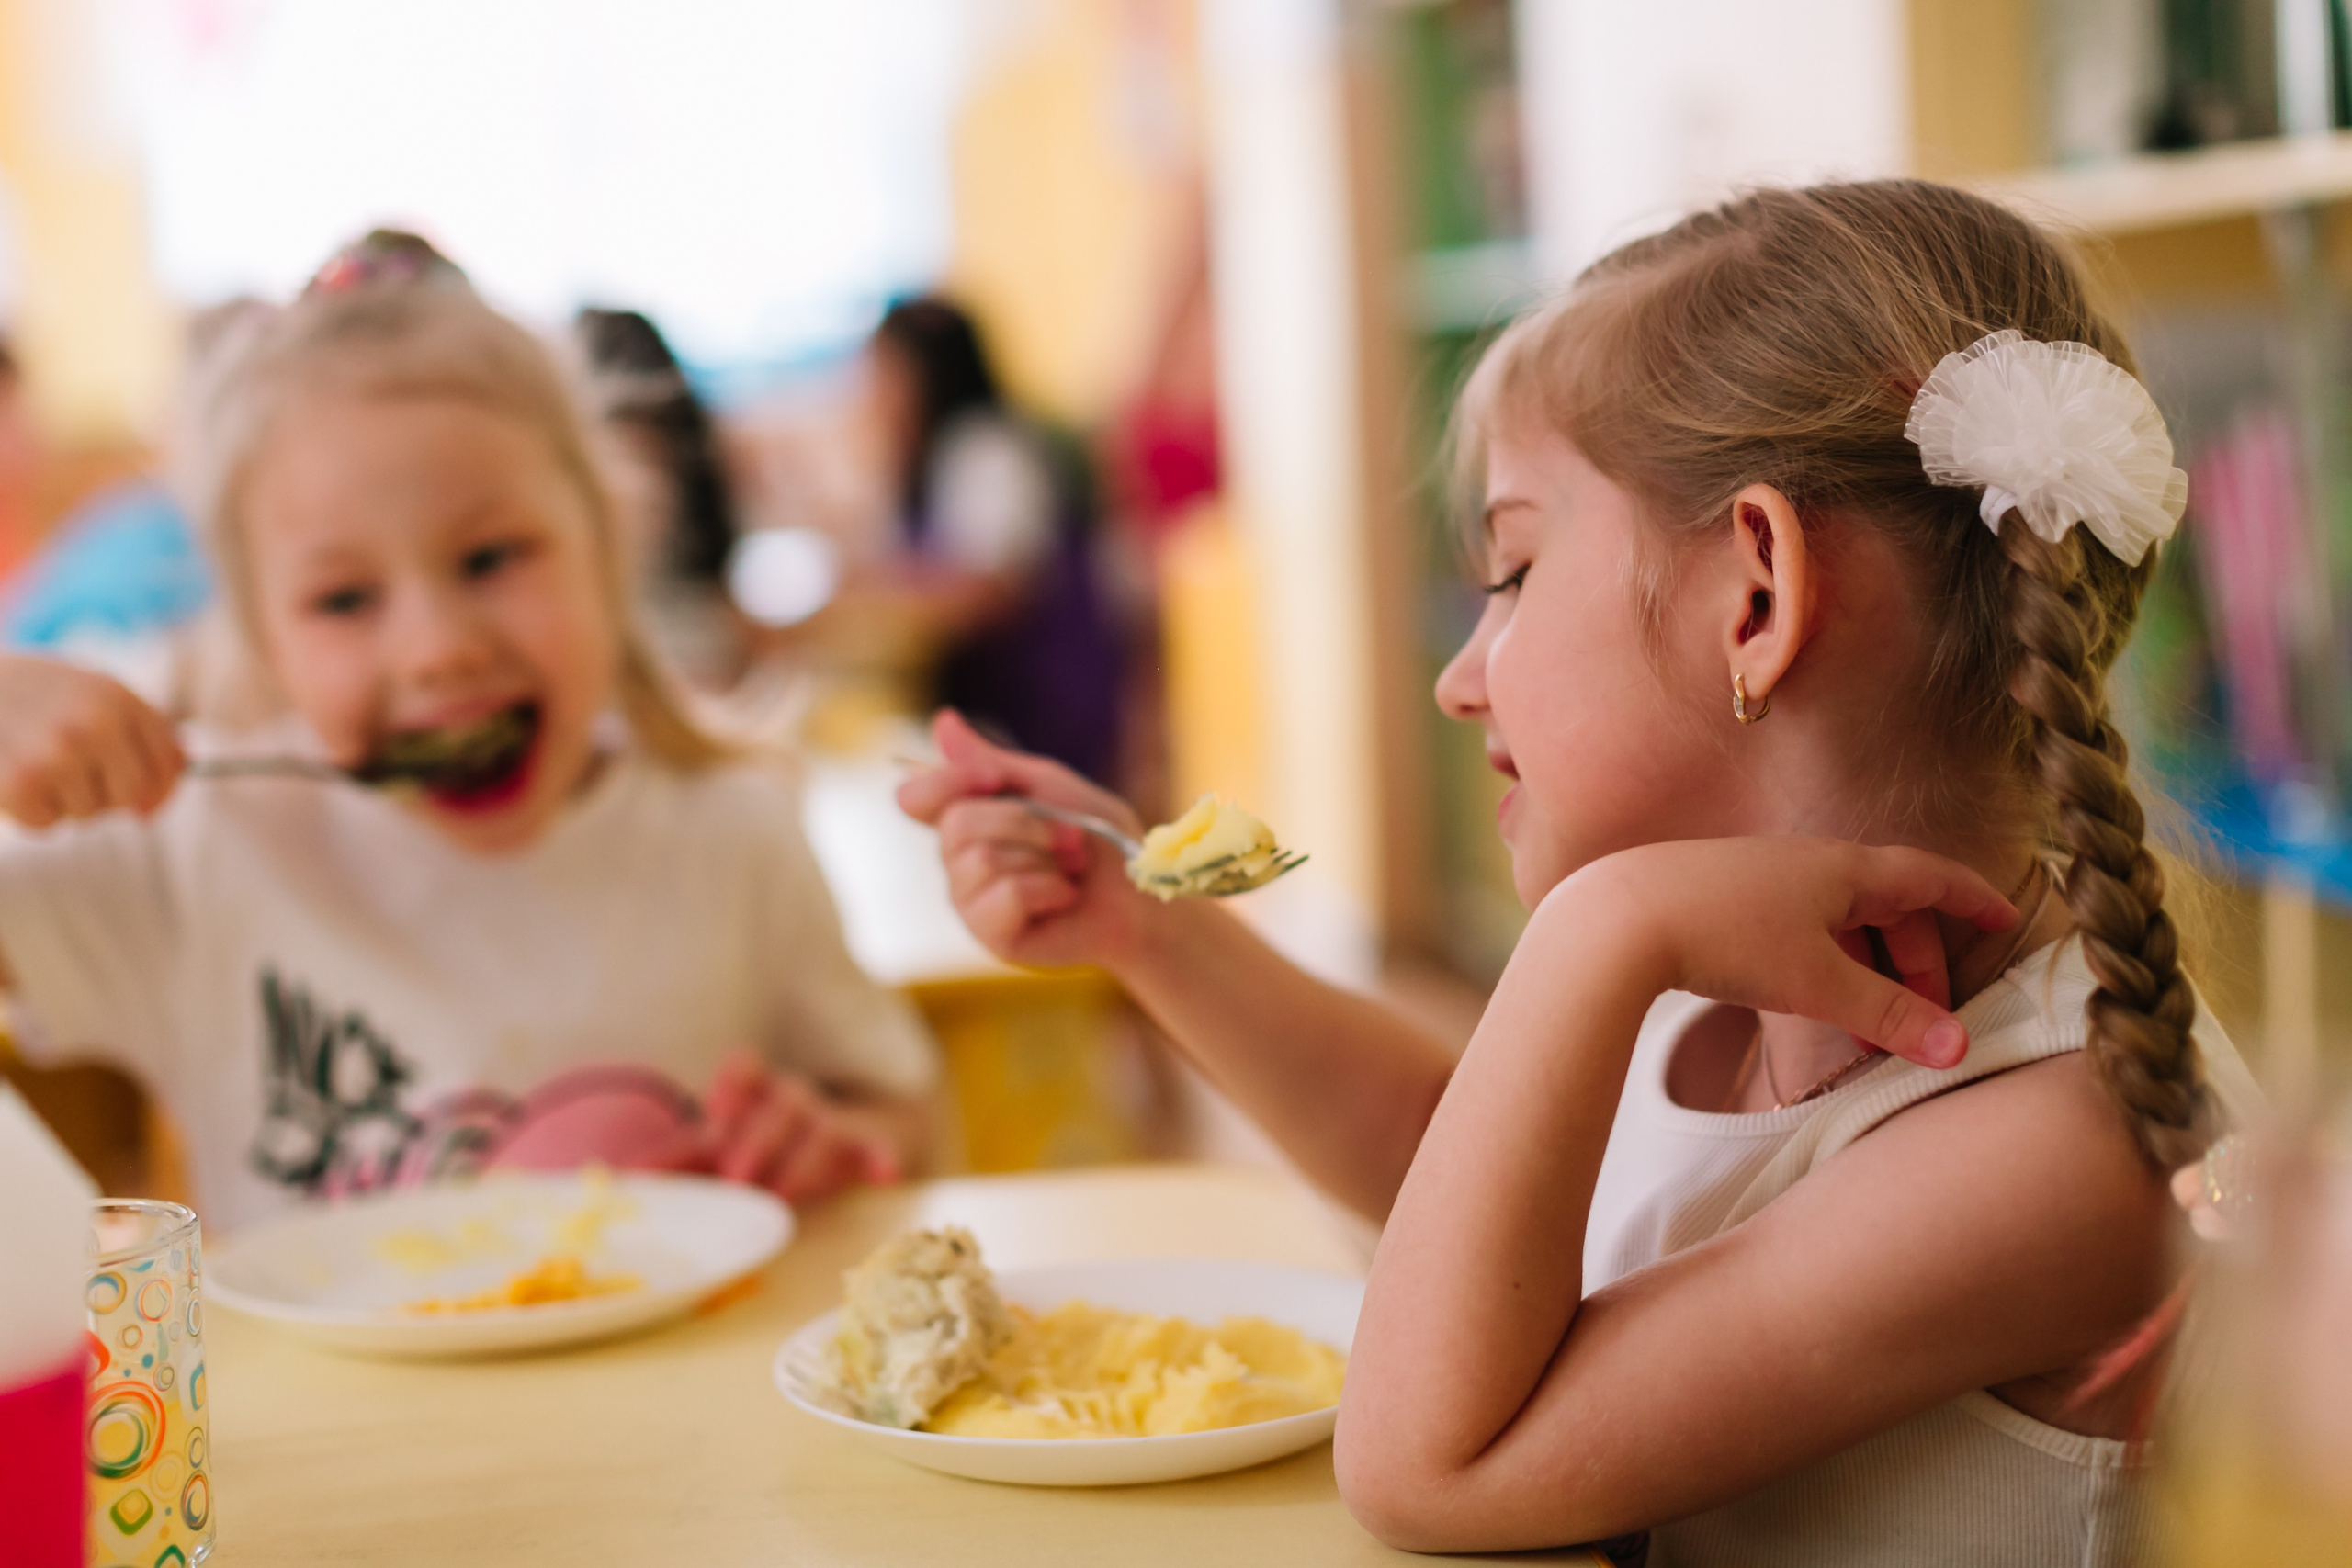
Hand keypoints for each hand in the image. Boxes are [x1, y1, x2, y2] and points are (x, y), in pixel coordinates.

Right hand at [0, 653, 182, 825]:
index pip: (169, 763)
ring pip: (87, 814)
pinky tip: (6, 780)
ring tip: (26, 762)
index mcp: (115, 696)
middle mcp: (94, 723)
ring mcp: (57, 754)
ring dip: (59, 801)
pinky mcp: (19, 784)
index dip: (158, 787)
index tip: (140, 797)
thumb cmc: (19, 694)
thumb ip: (133, 732)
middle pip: (131, 797)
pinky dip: (27, 814)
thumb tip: (165, 792)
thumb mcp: (82, 692)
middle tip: (62, 770)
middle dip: (103, 795)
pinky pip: (46, 827)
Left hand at [700, 1052, 903, 1204]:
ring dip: (803, 1159)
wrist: (858, 1136)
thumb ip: (681, 1158)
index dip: (735, 1082)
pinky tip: (885, 1175)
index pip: (746, 1071)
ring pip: (821, 1129)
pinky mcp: (870, 1144)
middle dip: (759, 1139)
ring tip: (783, 1192)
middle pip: (781, 1107)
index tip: (716, 1108)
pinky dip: (881, 1157)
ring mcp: (833, 1123)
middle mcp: (794, 1102)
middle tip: (737, 1176)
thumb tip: (622, 1174)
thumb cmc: (774, 1146)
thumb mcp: (729, 1147)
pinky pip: (879, 1145)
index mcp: (757, 1095)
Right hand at [895, 709, 1159, 970]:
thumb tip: (943, 720)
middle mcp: (958, 861)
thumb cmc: (1099, 841)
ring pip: (981, 858)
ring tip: (1071, 869)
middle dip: (1027, 822)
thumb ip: (993, 761)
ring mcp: (971, 901)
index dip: (945, 781)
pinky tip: (1063, 896)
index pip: (913, 798)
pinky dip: (1048, 887)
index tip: (994, 778)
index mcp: (967, 820)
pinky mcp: (992, 934)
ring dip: (1044, 856)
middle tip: (1071, 837)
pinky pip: (1005, 895)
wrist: (1141, 895)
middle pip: (957, 822)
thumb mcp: (1049, 786)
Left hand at [1558, 837, 2019, 1068]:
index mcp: (1843, 866)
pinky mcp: (1720, 897)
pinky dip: (1819, 965)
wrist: (1615, 918)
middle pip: (1885, 903)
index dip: (1971, 898)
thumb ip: (1888, 1018)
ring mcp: (1760, 875)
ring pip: (1836, 919)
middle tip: (1925, 1020)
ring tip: (1866, 1036)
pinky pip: (1794, 927)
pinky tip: (1805, 1003)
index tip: (2006, 915)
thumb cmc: (1722, 937)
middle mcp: (1805, 859)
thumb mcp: (1816, 985)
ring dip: (1863, 972)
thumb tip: (1958, 1049)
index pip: (1929, 876)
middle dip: (1915, 962)